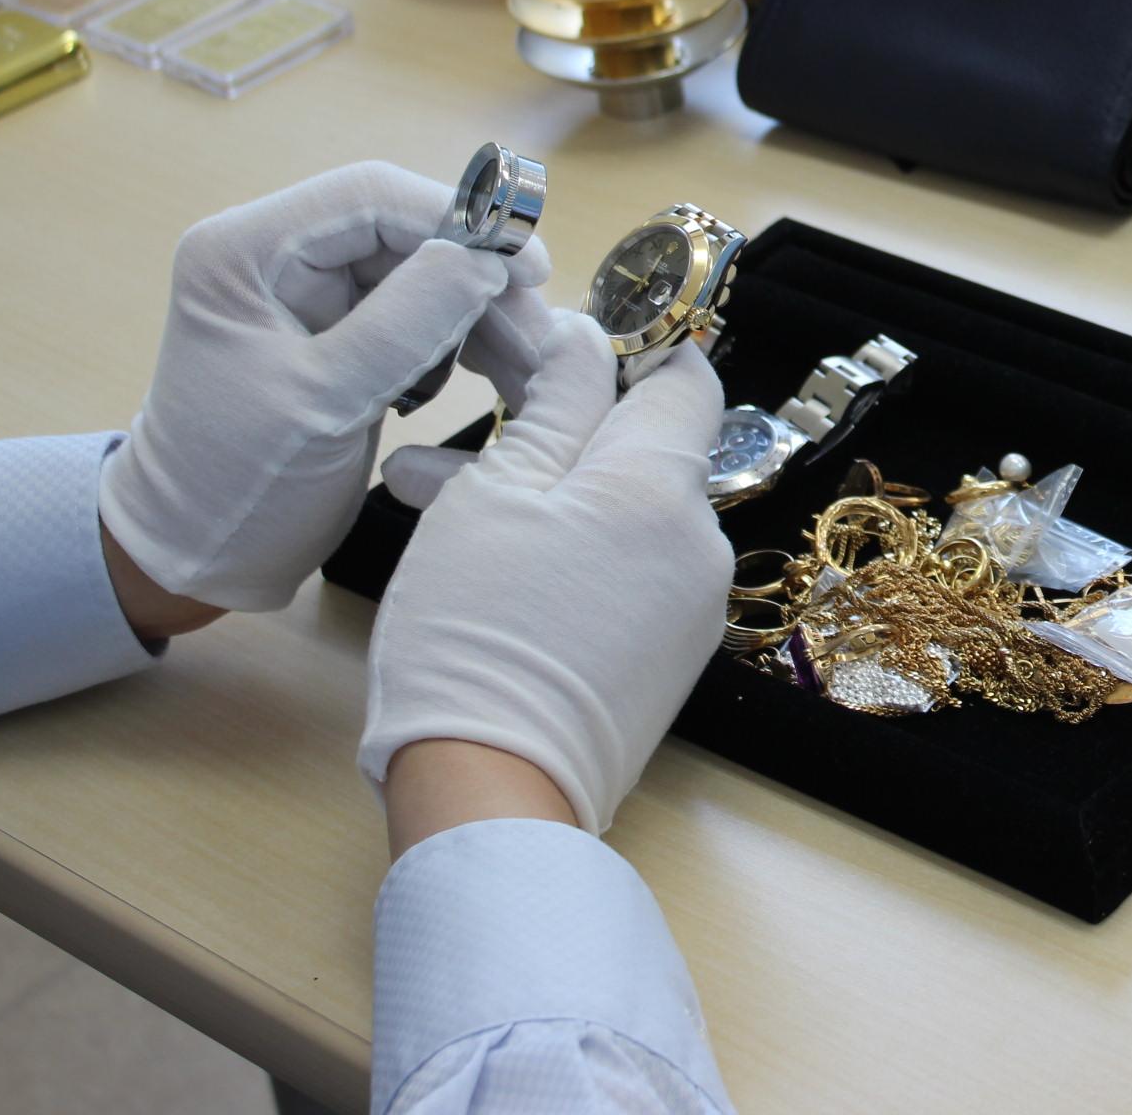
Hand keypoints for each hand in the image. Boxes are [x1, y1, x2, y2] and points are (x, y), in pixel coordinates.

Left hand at [98, 161, 553, 612]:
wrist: (195, 557)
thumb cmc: (233, 487)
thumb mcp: (321, 405)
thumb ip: (404, 326)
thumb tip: (487, 260)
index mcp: (245, 253)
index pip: (369, 198)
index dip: (458, 220)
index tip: (529, 267)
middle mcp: (277, 257)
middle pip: (407, 235)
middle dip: (479, 280)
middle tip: (540, 333)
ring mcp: (311, 296)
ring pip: (424, 276)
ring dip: (482, 316)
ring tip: (533, 365)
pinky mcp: (341, 336)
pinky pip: (420, 316)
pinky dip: (464, 343)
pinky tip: (500, 375)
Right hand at [359, 311, 731, 834]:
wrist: (494, 792)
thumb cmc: (479, 633)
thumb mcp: (498, 491)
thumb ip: (556, 402)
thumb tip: (586, 339)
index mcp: (665, 487)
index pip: (684, 380)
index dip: (630, 351)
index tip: (565, 347)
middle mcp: (700, 542)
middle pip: (644, 449)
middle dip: (559, 427)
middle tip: (469, 416)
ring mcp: (690, 606)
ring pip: (621, 513)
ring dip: (544, 492)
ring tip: (430, 489)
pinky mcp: (666, 656)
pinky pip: (625, 572)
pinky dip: (567, 551)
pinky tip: (482, 556)